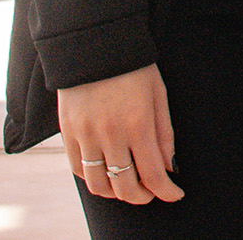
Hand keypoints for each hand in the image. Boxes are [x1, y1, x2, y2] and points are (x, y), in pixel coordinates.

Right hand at [59, 64, 182, 203]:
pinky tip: (107, 173)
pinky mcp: (67, 133)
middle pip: (125, 187)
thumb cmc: (134, 67)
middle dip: (142, 197)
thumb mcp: (158, 94)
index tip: (175, 195)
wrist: (94, 45)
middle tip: (152, 193)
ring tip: (129, 186)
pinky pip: (78, 170)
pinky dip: (94, 179)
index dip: (165, 191)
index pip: (152, 173)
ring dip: (116, 193)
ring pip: (98, 185)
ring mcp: (85, 135)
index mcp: (137, 123)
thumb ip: (164, 133)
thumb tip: (168, 167)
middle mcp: (110, 134)